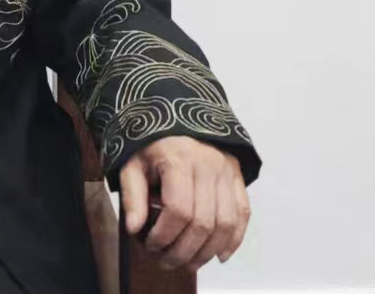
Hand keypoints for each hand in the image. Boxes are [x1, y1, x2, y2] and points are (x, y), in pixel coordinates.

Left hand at [117, 134, 249, 271]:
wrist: (175, 113)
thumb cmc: (152, 142)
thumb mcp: (132, 162)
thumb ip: (133, 195)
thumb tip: (134, 228)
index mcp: (179, 158)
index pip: (178, 210)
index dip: (165, 236)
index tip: (152, 246)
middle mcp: (208, 164)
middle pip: (203, 222)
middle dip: (184, 251)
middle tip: (167, 261)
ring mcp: (226, 170)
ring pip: (225, 223)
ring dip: (208, 251)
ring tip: (189, 262)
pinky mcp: (236, 176)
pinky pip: (243, 213)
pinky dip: (234, 239)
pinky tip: (219, 254)